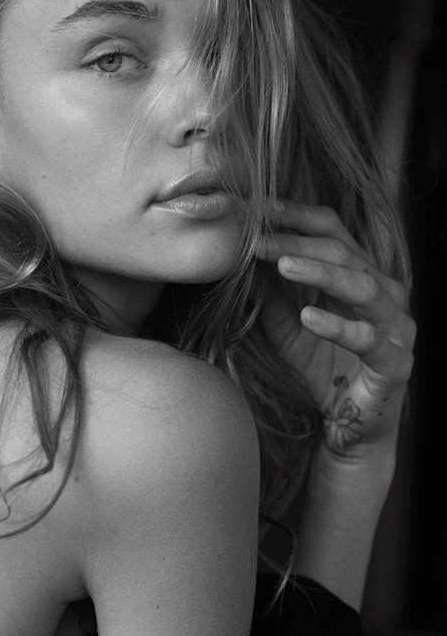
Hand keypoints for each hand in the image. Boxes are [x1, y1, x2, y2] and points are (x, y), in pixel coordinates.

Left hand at [256, 202, 414, 464]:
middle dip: (298, 242)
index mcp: (359, 274)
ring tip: (283, 264)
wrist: (349, 427)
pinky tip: (308, 317)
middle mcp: (384, 292)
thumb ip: (270, 293)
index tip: (259, 208)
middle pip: (343, 252)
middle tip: (258, 241)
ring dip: (321, 272)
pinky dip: (338, 326)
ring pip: (363, 285)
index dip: (297, 215)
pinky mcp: (395, 362)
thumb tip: (240, 258)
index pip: (332, 230)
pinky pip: (369, 339)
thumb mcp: (285, 325)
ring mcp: (395, 326)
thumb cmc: (320, 368)